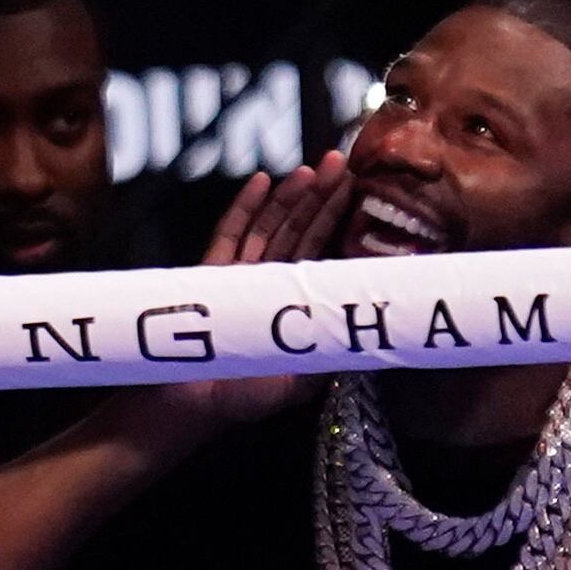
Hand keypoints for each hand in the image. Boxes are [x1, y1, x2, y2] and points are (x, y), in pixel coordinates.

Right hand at [174, 155, 355, 426]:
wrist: (192, 407)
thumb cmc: (246, 397)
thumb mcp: (306, 380)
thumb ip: (333, 352)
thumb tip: (377, 334)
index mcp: (294, 301)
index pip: (322, 250)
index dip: (338, 219)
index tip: (356, 188)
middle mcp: (270, 281)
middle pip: (300, 230)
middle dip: (322, 197)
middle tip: (342, 163)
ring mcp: (240, 274)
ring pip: (270, 226)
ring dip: (291, 197)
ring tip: (313, 169)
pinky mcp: (210, 273)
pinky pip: (230, 234)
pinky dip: (245, 208)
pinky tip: (261, 181)